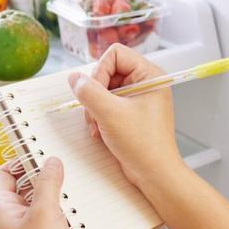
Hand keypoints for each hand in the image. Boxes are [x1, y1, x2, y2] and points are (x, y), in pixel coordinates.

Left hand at [0, 157, 75, 228]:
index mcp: (4, 208)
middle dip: (46, 177)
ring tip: (74, 189)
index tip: (36, 149)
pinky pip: (59, 219)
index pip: (4, 174)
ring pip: (46, 203)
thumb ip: (48, 183)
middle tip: (61, 166)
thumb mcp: (44, 213)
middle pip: (29, 186)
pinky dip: (70, 214)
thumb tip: (51, 163)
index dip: (18, 160)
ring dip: (61, 197)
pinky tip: (81, 211)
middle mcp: (16, 217)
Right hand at [68, 44, 184, 190]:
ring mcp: (137, 99)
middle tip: (95, 114)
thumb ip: (89, 92)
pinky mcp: (130, 113)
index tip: (96, 93)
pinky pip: (106, 104)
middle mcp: (144, 83)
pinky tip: (100, 132)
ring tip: (97, 126)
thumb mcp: (110, 114)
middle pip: (107, 71)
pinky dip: (98, 116)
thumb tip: (74, 78)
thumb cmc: (143, 145)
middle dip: (95, 93)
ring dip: (94, 108)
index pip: (115, 54)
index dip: (100, 71)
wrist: (154, 174)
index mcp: (149, 75)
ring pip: (103, 89)